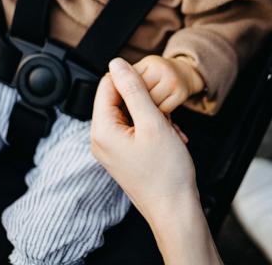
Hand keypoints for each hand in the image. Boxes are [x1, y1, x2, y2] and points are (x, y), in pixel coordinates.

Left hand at [91, 58, 222, 264]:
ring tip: (168, 128)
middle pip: (116, 99)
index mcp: (101, 129)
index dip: (129, 78)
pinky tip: (168, 135)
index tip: (150, 83)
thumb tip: (116, 63)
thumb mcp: (152, 122)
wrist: (175, 211)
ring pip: (128, 113)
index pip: (106, 85)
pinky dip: (150, 126)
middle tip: (164, 112)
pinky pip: (132, 128)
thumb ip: (133, 89)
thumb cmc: (166, 173)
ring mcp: (110, 147)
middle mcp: (100, 138)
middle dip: (142, 100)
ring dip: (150, 114)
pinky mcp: (121, 153)